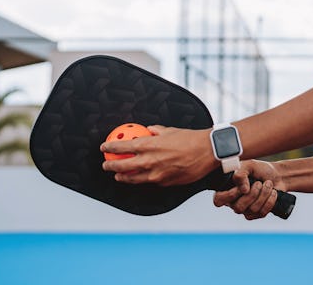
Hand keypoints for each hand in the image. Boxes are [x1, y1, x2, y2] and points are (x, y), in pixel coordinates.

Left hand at [100, 125, 214, 185]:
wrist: (207, 151)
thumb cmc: (190, 139)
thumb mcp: (170, 130)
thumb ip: (156, 131)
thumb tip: (148, 130)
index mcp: (149, 145)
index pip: (122, 147)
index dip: (110, 147)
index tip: (104, 147)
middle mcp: (149, 161)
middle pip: (122, 166)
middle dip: (110, 166)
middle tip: (106, 165)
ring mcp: (156, 174)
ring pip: (132, 178)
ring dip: (123, 177)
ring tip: (118, 176)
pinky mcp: (164, 182)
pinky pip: (148, 182)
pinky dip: (141, 180)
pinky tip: (138, 179)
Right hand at [213, 159, 283, 219]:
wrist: (277, 175)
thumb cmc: (259, 169)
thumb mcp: (249, 165)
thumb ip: (241, 174)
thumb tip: (243, 190)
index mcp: (227, 189)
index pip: (218, 200)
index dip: (229, 196)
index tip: (242, 187)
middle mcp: (234, 202)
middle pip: (238, 207)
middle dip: (253, 194)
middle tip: (259, 183)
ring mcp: (246, 210)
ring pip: (252, 209)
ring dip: (264, 194)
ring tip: (268, 184)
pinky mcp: (258, 214)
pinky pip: (262, 213)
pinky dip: (270, 200)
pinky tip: (273, 192)